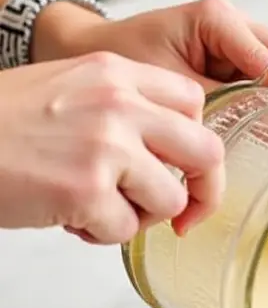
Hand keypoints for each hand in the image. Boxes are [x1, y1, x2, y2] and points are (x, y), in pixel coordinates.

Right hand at [0, 52, 222, 242]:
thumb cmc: (0, 124)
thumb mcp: (68, 88)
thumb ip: (125, 108)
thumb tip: (177, 153)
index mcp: (115, 73)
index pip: (194, 100)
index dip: (196, 139)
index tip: (187, 166)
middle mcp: (118, 104)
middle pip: (206, 152)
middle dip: (201, 190)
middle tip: (179, 212)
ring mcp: (106, 147)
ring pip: (171, 199)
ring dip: (139, 216)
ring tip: (96, 206)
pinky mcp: (88, 190)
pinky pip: (126, 231)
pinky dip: (100, 234)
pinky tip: (68, 217)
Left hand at [33, 0, 267, 97]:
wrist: (92, 55)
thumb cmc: (121, 62)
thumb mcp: (172, 86)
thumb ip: (223, 103)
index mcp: (217, 20)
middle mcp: (233, 25)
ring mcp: (236, 42)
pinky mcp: (232, 61)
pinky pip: (264, 83)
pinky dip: (266, 106)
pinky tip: (257, 130)